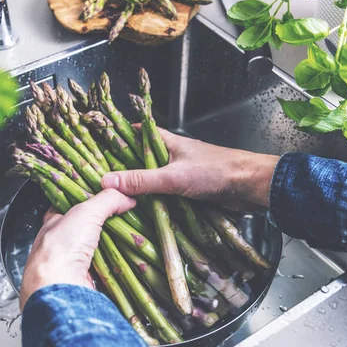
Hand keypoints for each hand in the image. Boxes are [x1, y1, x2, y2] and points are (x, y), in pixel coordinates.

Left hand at [19, 189, 135, 309]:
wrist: (59, 291)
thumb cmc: (61, 250)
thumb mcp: (85, 212)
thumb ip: (106, 200)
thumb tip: (125, 196)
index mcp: (53, 225)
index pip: (71, 207)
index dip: (88, 200)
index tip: (108, 196)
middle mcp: (61, 245)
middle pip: (88, 229)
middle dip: (107, 225)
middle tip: (126, 218)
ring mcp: (73, 265)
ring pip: (98, 250)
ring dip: (114, 246)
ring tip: (132, 237)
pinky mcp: (86, 281)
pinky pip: (106, 269)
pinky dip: (117, 265)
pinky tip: (128, 260)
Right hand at [101, 128, 278, 210]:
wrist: (250, 186)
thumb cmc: (215, 172)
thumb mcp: (172, 176)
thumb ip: (141, 180)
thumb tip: (106, 181)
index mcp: (166, 142)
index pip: (135, 133)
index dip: (116, 138)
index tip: (96, 148)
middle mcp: (170, 155)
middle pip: (140, 160)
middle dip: (123, 170)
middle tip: (100, 183)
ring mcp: (179, 173)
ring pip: (152, 180)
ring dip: (139, 190)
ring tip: (114, 200)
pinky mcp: (188, 190)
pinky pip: (164, 195)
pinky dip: (154, 202)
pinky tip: (141, 212)